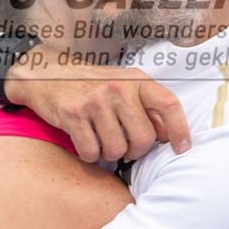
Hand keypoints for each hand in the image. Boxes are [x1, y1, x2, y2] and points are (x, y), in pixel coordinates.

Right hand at [4, 46, 190, 162]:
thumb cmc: (90, 84)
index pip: (168, 104)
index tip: (181, 148)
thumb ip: (146, 106)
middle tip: (126, 147)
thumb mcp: (122, 85)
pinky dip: (89, 155)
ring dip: (110, 154)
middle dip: (136, 151)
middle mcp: (118, 87)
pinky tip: (86, 142)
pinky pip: (91, 152)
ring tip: (102, 142)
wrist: (46, 73)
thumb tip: (169, 135)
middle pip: (143, 137)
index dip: (180, 130)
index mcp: (135, 79)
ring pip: (117, 149)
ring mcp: (95, 100)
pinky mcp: (73, 114)